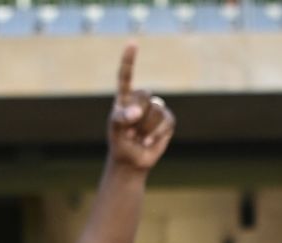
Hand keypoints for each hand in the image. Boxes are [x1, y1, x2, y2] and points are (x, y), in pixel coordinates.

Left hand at [108, 44, 174, 172]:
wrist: (132, 161)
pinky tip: (148, 142)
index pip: (126, 76)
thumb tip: (136, 112)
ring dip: (145, 129)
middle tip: (129, 131)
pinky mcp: (167, 120)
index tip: (133, 43)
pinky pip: (167, 121)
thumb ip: (120, 118)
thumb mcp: (114, 129)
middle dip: (137, 116)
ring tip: (138, 138)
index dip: (129, 59)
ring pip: (156, 110)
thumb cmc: (119, 142)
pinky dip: (157, 134)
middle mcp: (141, 100)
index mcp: (125, 97)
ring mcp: (156, 109)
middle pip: (144, 95)